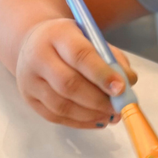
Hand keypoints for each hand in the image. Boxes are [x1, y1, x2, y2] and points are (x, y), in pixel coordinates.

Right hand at [16, 18, 137, 128]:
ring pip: (61, 105)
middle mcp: (38, 57)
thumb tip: (129, 82)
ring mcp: (29, 80)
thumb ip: (112, 57)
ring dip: (90, 114)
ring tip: (111, 115)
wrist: (34, 42)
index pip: (80, 55)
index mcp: (58, 34)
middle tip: (119, 107)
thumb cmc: (70, 40)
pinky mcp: (28, 99)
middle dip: (97, 99)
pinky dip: (79, 122)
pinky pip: (55, 116)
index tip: (121, 88)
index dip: (102, 74)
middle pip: (68, 84)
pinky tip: (96, 120)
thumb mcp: (92, 37)